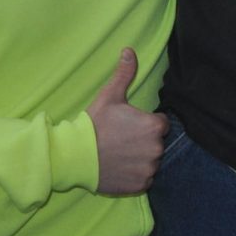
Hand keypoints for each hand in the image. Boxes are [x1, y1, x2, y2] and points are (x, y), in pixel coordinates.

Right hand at [86, 47, 166, 194]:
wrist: (75, 156)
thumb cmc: (94, 124)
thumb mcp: (110, 96)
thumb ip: (124, 73)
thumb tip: (129, 50)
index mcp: (154, 126)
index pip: (160, 123)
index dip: (145, 123)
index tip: (129, 125)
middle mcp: (156, 148)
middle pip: (156, 142)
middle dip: (143, 140)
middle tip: (122, 139)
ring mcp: (148, 169)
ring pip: (151, 160)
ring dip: (140, 157)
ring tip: (119, 153)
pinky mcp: (140, 185)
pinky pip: (145, 178)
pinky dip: (135, 174)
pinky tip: (120, 167)